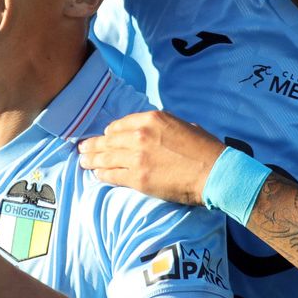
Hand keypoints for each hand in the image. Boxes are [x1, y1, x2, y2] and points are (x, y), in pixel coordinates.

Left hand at [77, 110, 224, 205]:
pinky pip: (111, 175)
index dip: (110, 133)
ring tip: (83, 161)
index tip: (105, 138)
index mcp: (151, 119)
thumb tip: (154, 132)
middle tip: (82, 148)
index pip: (119, 125)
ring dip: (91, 160)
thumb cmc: (205, 149)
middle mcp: (139, 135)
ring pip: (105, 158)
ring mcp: (137, 158)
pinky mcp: (138, 179)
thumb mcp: (182, 125)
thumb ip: (162, 127)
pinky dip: (102, 174)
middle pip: (108, 140)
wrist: (215, 173)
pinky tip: (97, 174)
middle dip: (93, 145)